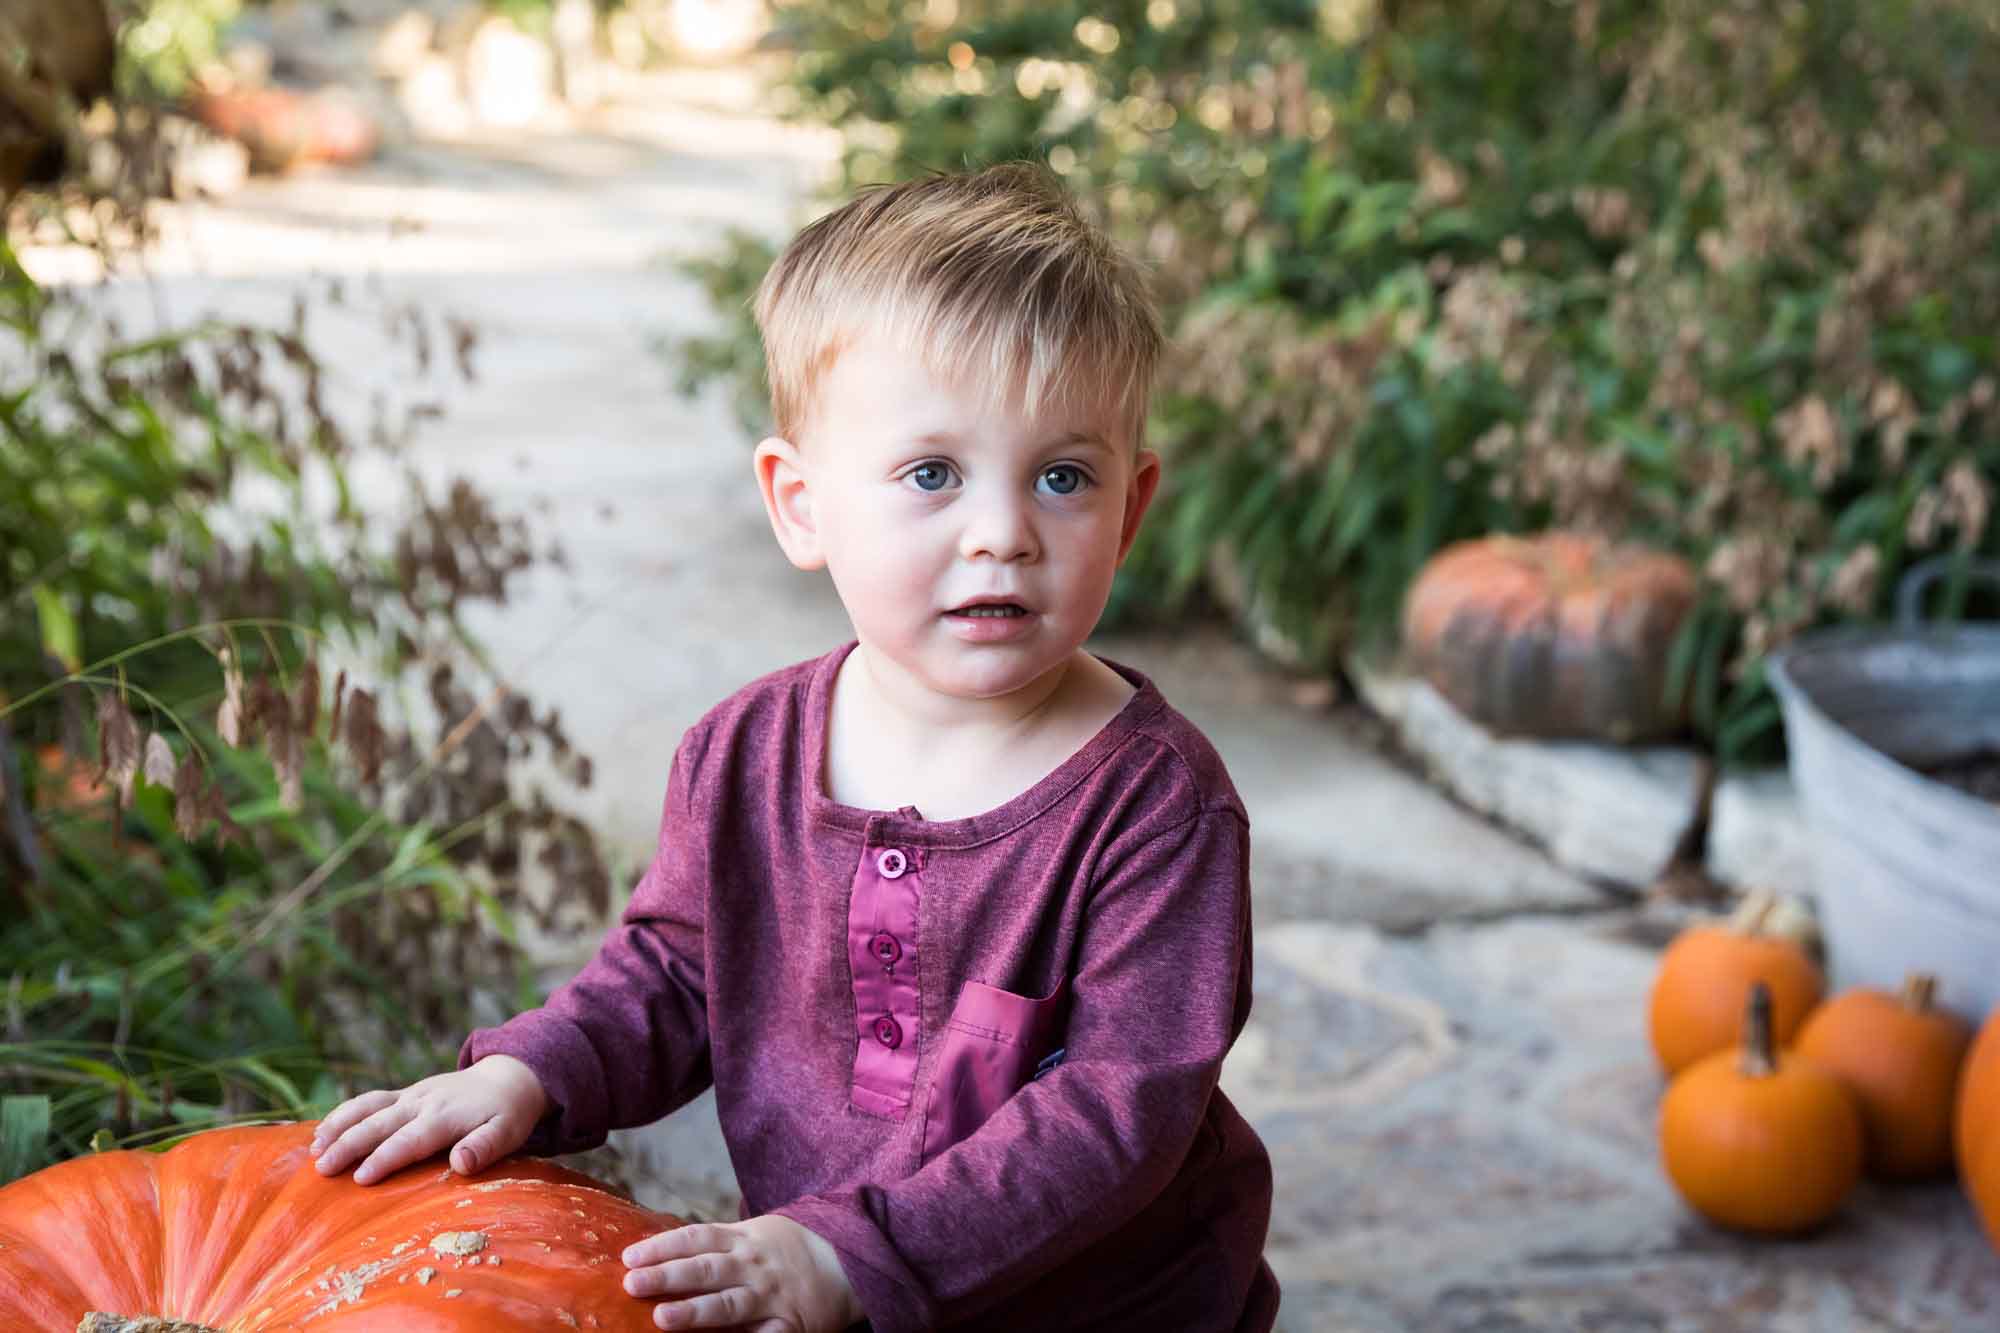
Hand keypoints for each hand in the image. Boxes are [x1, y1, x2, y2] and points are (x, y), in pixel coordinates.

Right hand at [308, 1054, 549, 1185]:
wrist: (508, 1077)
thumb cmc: (508, 1114)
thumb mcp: (508, 1133)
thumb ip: (485, 1148)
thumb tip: (461, 1164)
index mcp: (445, 1116)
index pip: (409, 1140)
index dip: (385, 1159)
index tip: (360, 1178)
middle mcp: (422, 1102)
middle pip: (379, 1123)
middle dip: (349, 1144)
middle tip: (322, 1169)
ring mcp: (411, 1095)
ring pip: (367, 1107)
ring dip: (339, 1125)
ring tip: (313, 1149)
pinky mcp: (405, 1094)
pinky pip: (370, 1101)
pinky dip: (344, 1114)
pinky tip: (322, 1132)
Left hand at [622, 1215, 861, 1330]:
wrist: (847, 1261)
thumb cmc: (790, 1249)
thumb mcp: (756, 1232)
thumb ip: (718, 1242)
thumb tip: (664, 1250)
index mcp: (743, 1239)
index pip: (696, 1238)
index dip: (662, 1246)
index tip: (630, 1256)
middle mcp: (753, 1266)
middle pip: (705, 1269)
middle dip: (667, 1276)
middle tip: (631, 1283)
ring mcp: (770, 1297)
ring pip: (728, 1305)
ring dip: (695, 1312)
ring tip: (663, 1317)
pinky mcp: (787, 1326)